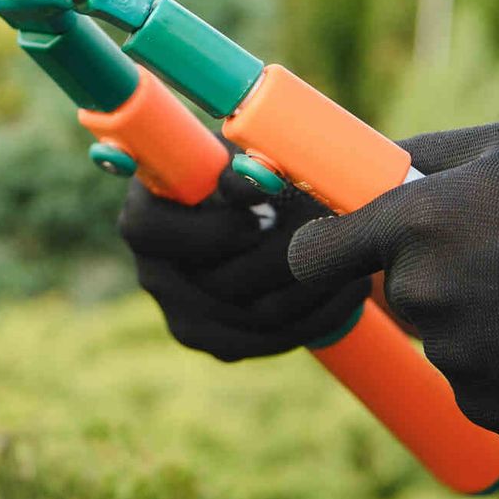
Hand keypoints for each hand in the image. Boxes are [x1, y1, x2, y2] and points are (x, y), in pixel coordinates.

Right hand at [119, 160, 369, 362]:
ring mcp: (180, 313)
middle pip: (212, 286)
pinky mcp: (215, 340)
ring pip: (250, 318)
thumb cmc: (244, 172)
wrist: (258, 211)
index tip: (256, 219)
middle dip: (282, 261)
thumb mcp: (240, 157)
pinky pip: (266, 341)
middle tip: (331, 236)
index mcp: (142, 216)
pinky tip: (350, 289)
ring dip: (312, 291)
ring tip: (355, 259)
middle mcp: (152, 270)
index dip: (206, 231)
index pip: (149, 232)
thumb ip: (241, 166)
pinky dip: (315, 318)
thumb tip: (250, 183)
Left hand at [288, 119, 498, 442]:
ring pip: (437, 338)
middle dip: (434, 276)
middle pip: (393, 292)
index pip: (319, 250)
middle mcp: (427, 292)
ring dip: (475, 322)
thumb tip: (366, 166)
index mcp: (421, 221)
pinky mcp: (489, 408)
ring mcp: (456, 358)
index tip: (330, 253)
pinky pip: (472, 383)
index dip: (322, 251)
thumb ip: (427, 153)